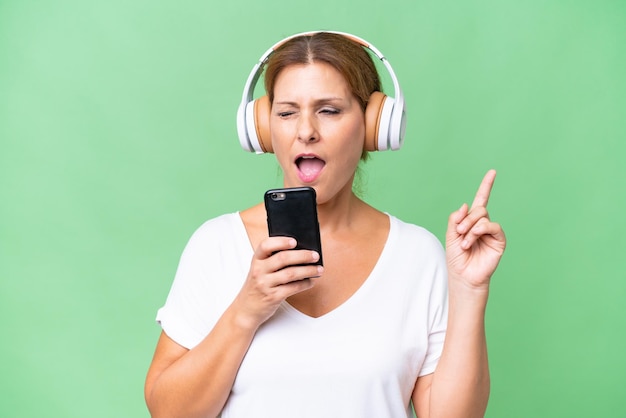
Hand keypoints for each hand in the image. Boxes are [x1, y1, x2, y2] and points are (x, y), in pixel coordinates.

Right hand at [233, 237, 322, 328]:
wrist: (245, 310)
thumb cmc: (256, 287)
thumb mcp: (259, 271)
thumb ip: (272, 261)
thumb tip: (300, 252)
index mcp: (256, 260)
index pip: (266, 245)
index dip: (281, 241)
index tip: (295, 241)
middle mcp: (259, 271)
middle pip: (283, 258)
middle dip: (303, 255)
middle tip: (315, 255)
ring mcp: (265, 284)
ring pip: (291, 273)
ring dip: (308, 270)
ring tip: (319, 269)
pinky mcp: (273, 297)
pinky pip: (293, 288)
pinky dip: (305, 284)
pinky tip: (311, 281)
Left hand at [446, 170, 505, 289]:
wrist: (463, 276)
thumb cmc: (457, 258)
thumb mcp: (450, 235)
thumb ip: (456, 219)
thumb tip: (465, 205)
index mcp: (471, 221)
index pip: (480, 200)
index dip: (486, 186)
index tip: (492, 172)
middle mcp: (483, 224)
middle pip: (479, 208)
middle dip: (466, 219)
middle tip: (459, 233)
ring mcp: (492, 232)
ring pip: (483, 216)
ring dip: (470, 227)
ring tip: (464, 242)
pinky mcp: (499, 240)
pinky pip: (492, 226)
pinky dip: (480, 230)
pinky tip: (472, 239)